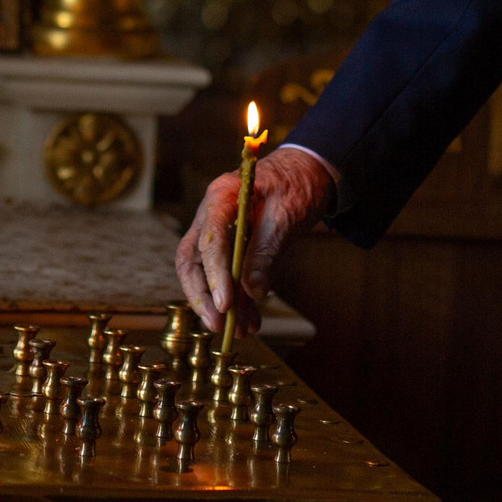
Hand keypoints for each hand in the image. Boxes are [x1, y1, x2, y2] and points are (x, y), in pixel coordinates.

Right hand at [175, 146, 335, 334]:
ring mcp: (218, 230)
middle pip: (192, 259)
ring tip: (240, 330)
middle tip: (219, 324)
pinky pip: (225, 275)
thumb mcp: (286, 214)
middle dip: (202, 296)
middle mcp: (212, 213)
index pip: (209, 240)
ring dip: (219, 304)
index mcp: (222, 196)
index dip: (215, 275)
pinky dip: (236, 298)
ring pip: (204, 272)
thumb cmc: (297, 184)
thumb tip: (251, 291)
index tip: (225, 304)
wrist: (309, 172)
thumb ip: (266, 251)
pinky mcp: (231, 245)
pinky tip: (249, 318)